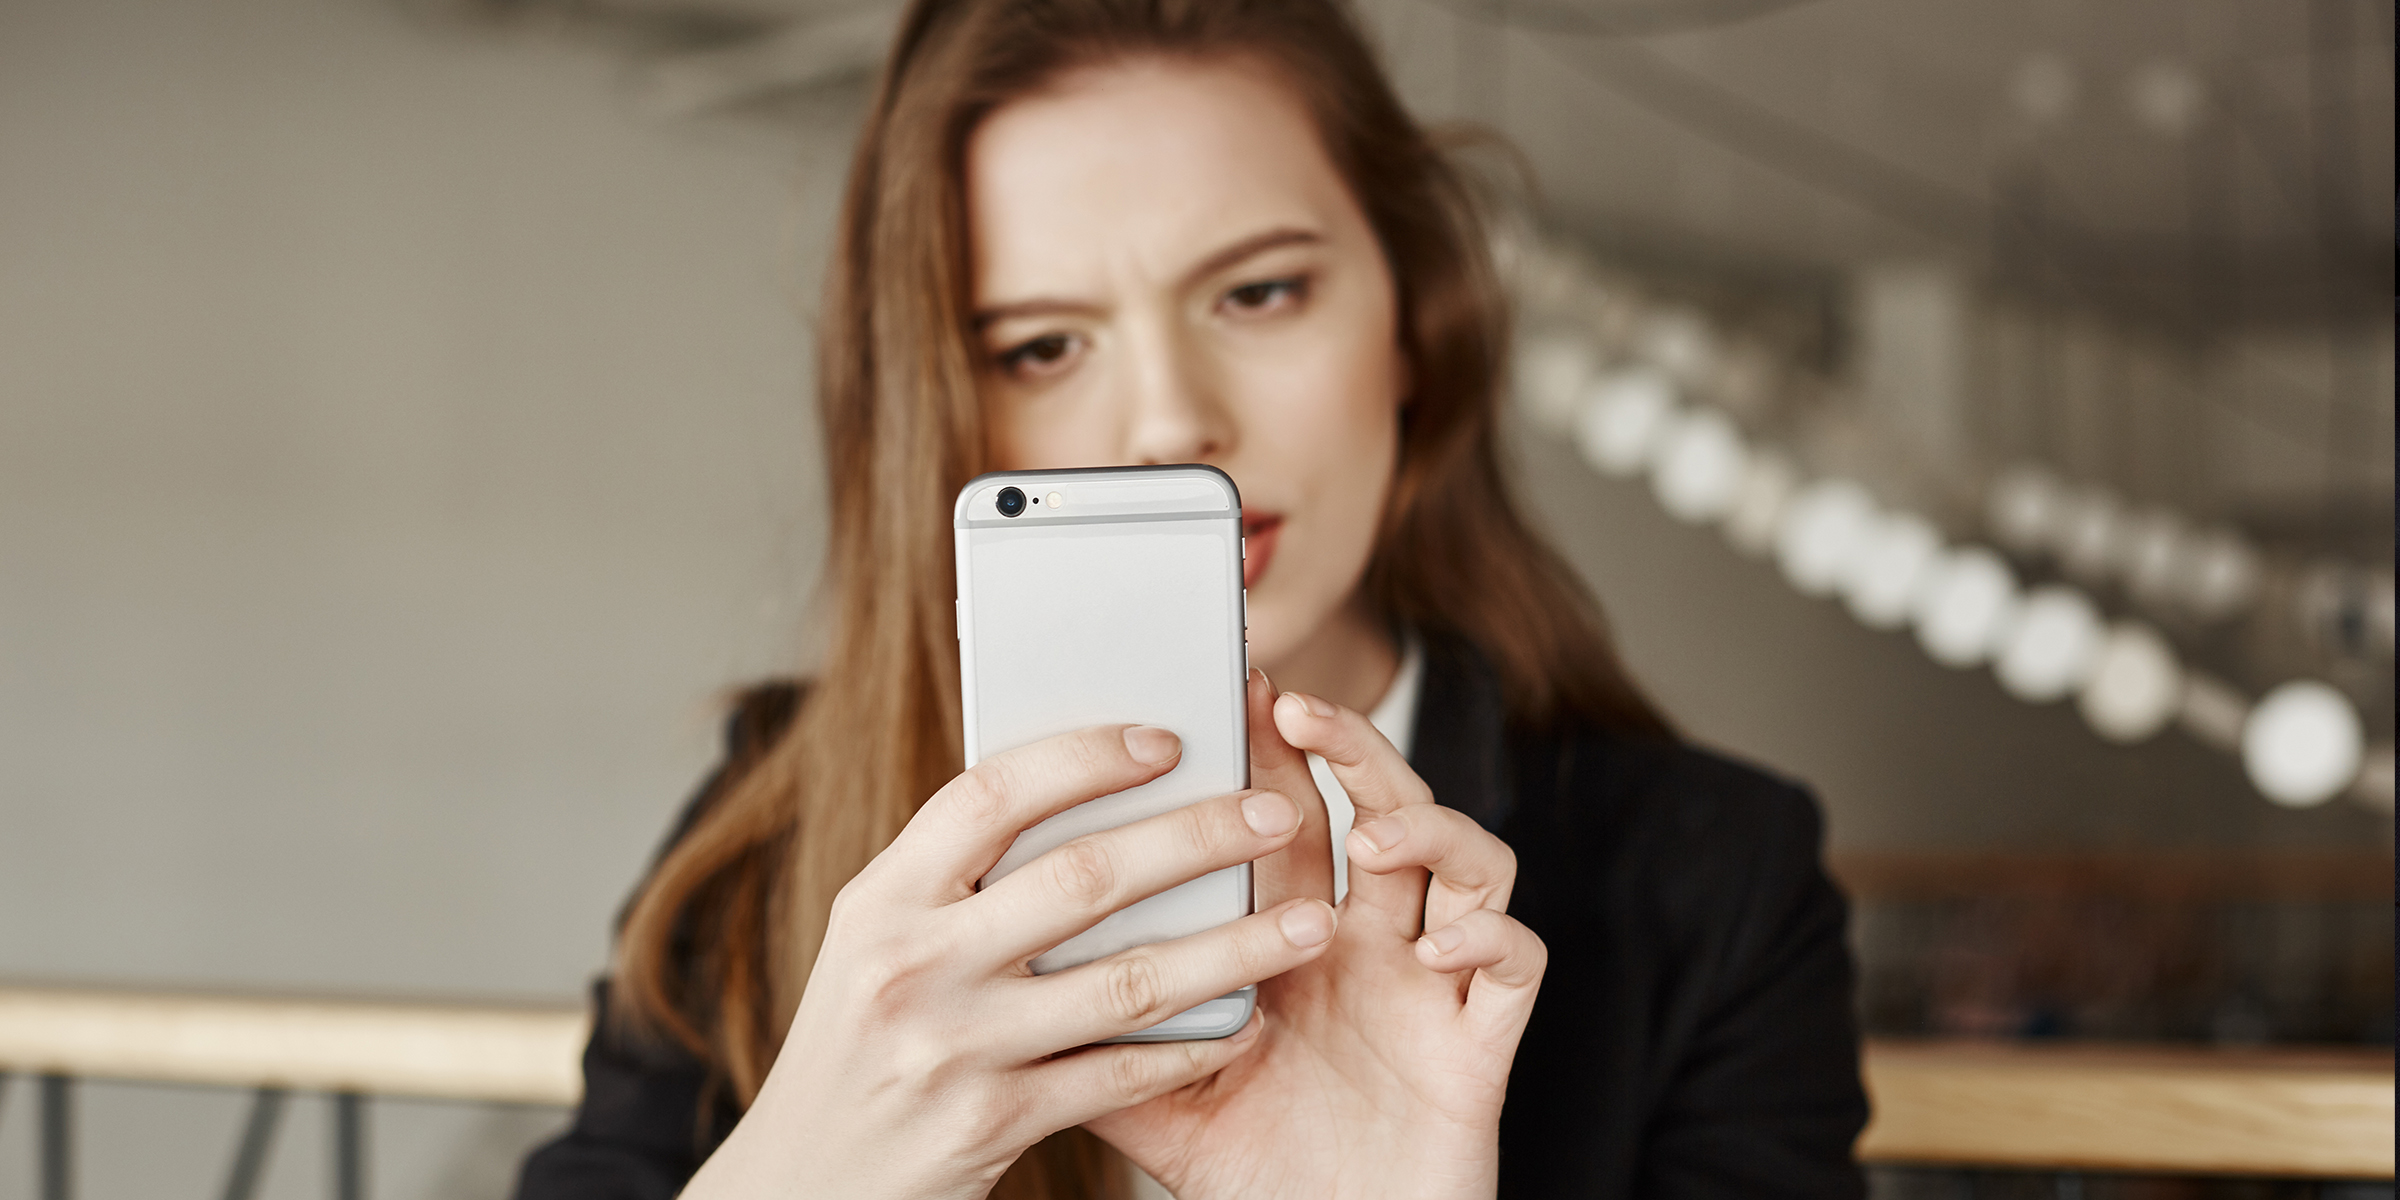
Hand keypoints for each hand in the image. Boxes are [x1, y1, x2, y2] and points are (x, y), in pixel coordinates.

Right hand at [683, 724, 1340, 1199]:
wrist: (799, 1187)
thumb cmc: (862, 1046)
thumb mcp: (878, 946)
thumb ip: (957, 882)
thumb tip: (1083, 790)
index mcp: (882, 898)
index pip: (989, 796)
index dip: (1085, 758)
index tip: (1168, 739)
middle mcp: (910, 963)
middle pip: (1079, 878)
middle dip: (1196, 840)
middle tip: (1276, 816)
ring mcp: (951, 1046)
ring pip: (1124, 981)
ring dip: (1232, 948)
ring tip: (1308, 924)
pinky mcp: (990, 1123)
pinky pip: (1120, 1073)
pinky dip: (1193, 1047)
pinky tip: (1247, 1024)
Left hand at [1087, 671, 1546, 1199]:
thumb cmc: (1255, 1170)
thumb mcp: (1159, 1099)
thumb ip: (1107, 1030)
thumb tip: (1013, 967)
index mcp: (1294, 938)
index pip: (1290, 817)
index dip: (1269, 749)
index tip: (1226, 686)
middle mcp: (1369, 945)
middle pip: (1382, 806)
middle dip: (1347, 748)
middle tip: (1292, 711)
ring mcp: (1432, 985)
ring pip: (1467, 860)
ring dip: (1430, 827)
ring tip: (1375, 835)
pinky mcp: (1481, 1041)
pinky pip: (1515, 959)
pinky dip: (1490, 934)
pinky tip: (1441, 944)